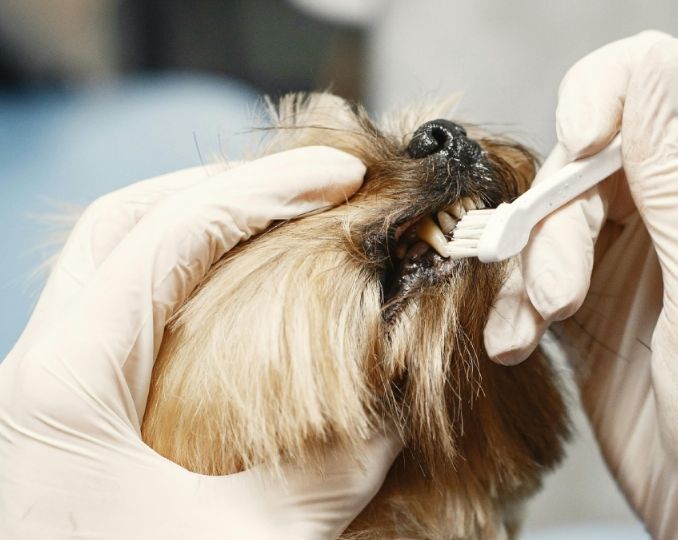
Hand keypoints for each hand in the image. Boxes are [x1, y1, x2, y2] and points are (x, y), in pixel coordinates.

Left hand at [0, 148, 400, 539]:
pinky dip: (186, 284)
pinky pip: (120, 315)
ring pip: (114, 263)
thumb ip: (334, 474)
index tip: (340, 176)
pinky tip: (242, 304)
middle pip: (123, 223)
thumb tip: (399, 410)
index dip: (265, 189)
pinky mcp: (60, 416)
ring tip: (286, 225)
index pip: (169, 236)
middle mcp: (38, 369)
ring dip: (201, 228)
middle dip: (225, 187)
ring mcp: (43, 390)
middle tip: (313, 187)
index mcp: (62, 386)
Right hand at [485, 33, 677, 536]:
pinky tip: (518, 345)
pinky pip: (531, 272)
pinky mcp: (588, 299)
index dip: (612, 95)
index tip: (576, 146)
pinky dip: (515, 303)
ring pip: (553, 213)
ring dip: (532, 266)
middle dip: (559, 216)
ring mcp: (630, 254)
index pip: (668, 88)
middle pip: (591, 155)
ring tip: (541, 323)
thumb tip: (653, 71)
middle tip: (559, 289)